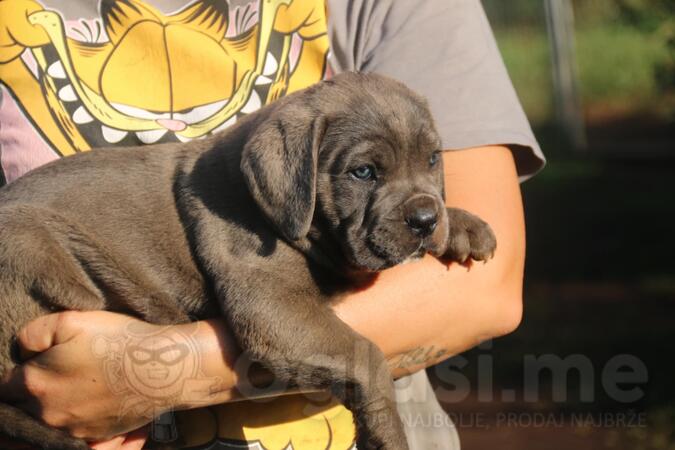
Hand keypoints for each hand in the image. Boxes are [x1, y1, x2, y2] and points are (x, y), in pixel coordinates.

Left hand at [0, 311, 164, 440]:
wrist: (162, 368)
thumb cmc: (118, 341)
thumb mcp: (70, 320)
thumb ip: (34, 334)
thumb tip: (23, 351)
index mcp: (35, 383)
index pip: (4, 387)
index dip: (13, 376)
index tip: (26, 368)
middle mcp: (47, 413)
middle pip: (21, 410)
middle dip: (27, 397)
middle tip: (45, 380)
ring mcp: (72, 429)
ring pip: (46, 424)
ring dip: (50, 411)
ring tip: (70, 392)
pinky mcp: (96, 436)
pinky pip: (73, 435)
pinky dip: (75, 423)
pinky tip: (89, 405)